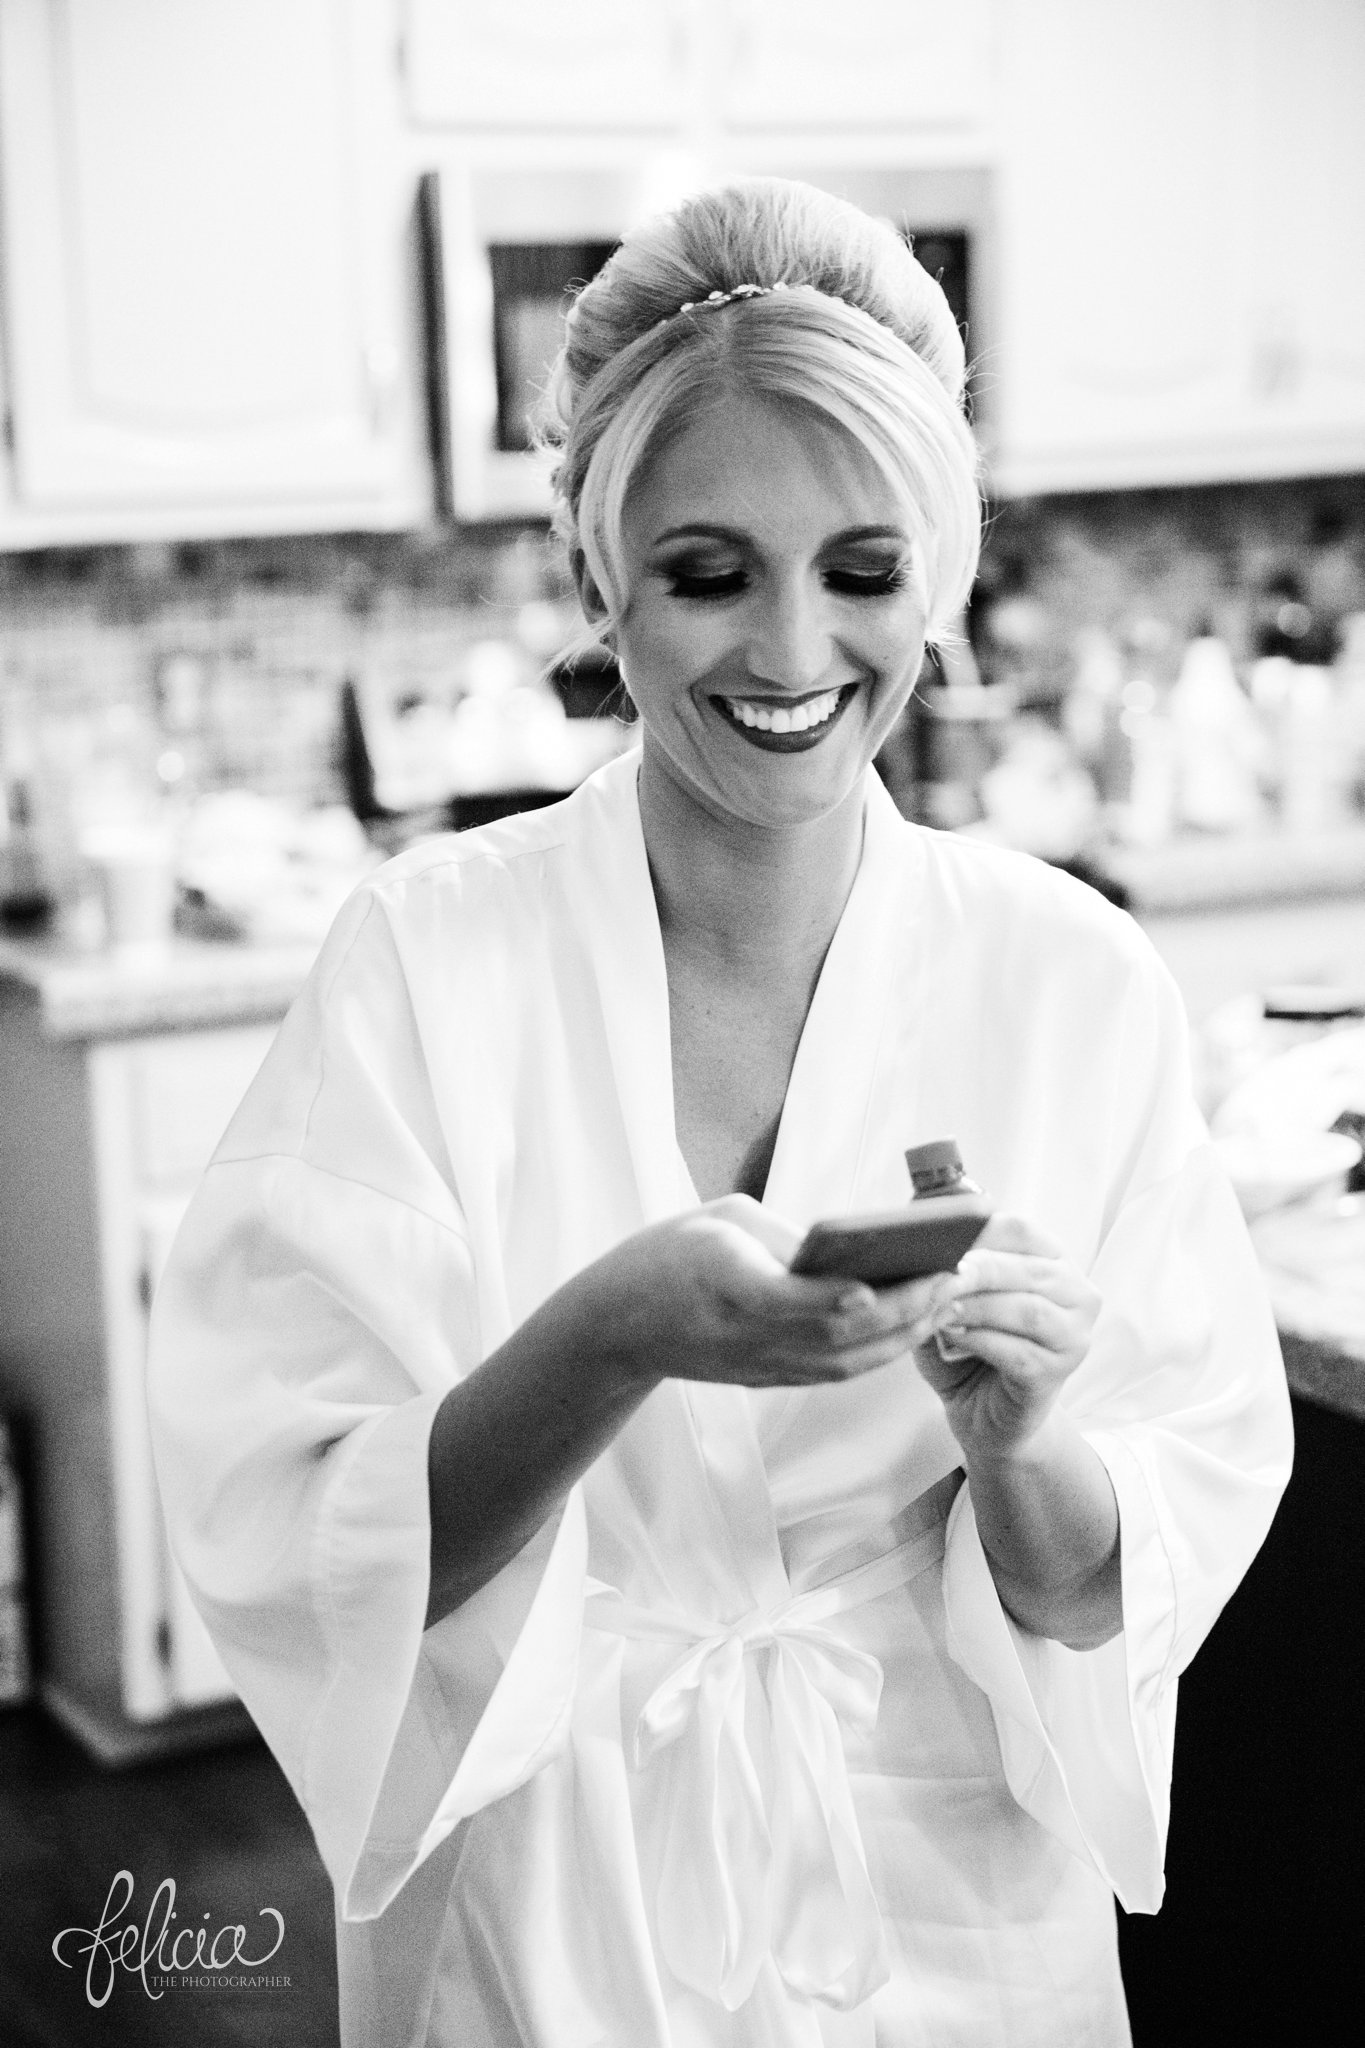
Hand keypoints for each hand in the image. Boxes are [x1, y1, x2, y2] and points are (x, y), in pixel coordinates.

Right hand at [590, 1194, 958, 1391]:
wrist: (619, 1325)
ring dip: (905, 1332)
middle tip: (953, 1274)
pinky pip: (842, 1369)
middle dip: (903, 1309)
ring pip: (851, 1361)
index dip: (837, 1300)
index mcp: (727, 1285)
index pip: (789, 1301)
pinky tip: (916, 1320)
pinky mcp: (773, 1378)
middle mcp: (750, 1336)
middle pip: (840, 1335)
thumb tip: (857, 1251)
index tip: (882, 1284)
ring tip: (948, 1295)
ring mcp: (763, 1366)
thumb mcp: (724, 1220)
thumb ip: (789, 1237)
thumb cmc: (671, 1255)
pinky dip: (884, 1348)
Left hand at [913, 1213, 1101, 1460]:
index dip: (978, 1232)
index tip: (940, 1243)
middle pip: (1026, 1268)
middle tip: (937, 1276)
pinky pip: (1018, 1352)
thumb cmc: (968, 1349)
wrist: (986, 1416)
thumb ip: (948, 1273)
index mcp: (1053, 1262)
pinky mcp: (1057, 1374)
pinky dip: (980, 1341)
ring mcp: (1073, 1336)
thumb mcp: (954, 1301)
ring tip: (941, 1310)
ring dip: (977, 1307)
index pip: (1020, 1230)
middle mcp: (1076, 1294)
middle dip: (976, 1270)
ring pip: (1028, 1309)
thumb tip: (921, 1249)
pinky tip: (954, 1339)